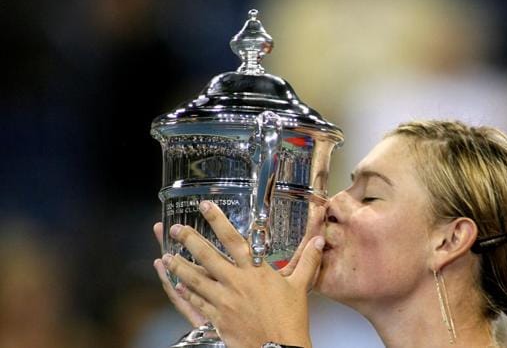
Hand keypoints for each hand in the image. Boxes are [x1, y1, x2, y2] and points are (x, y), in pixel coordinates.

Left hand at [162, 201, 323, 347]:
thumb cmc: (289, 319)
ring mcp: (223, 300)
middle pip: (206, 255)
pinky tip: (178, 287)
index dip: (217, 221)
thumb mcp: (299, 287)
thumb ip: (307, 261)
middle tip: (176, 230)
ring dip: (179, 266)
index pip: (233, 239)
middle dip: (189, 240)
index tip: (205, 207)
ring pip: (194, 279)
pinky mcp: (217, 317)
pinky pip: (196, 302)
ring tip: (168, 257)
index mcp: (254, 270)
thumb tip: (318, 242)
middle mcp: (235, 281)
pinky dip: (185, 293)